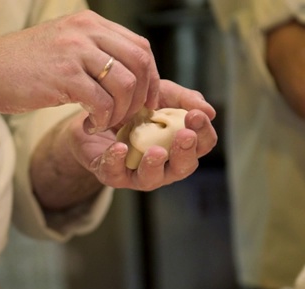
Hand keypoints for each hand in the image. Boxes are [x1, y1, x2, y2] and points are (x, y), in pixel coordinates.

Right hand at [0, 10, 158, 131]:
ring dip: (122, 110)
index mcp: (89, 23)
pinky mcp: (64, 76)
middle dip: (143, 95)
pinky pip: (102, 102)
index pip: (140, 46)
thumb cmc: (20, 64)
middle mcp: (86, 31)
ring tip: (107, 121)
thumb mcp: (62, 45)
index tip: (147, 100)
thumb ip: (93, 52)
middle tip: (131, 116)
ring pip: (125, 83)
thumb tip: (125, 75)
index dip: (151, 77)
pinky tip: (90, 124)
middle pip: (140, 62)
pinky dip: (103, 119)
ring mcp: (75, 52)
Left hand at [69, 80, 216, 190]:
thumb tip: (209, 111)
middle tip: (185, 135)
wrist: (95, 112)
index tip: (196, 115)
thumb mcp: (160, 94)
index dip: (204, 133)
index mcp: (180, 145)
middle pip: (184, 167)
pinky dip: (116, 161)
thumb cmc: (135, 107)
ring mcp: (137, 173)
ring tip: (156, 152)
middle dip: (186, 152)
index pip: (202, 145)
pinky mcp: (110, 174)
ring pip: (151, 179)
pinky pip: (114, 173)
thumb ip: (183, 98)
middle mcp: (163, 165)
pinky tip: (119, 147)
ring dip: (155, 165)